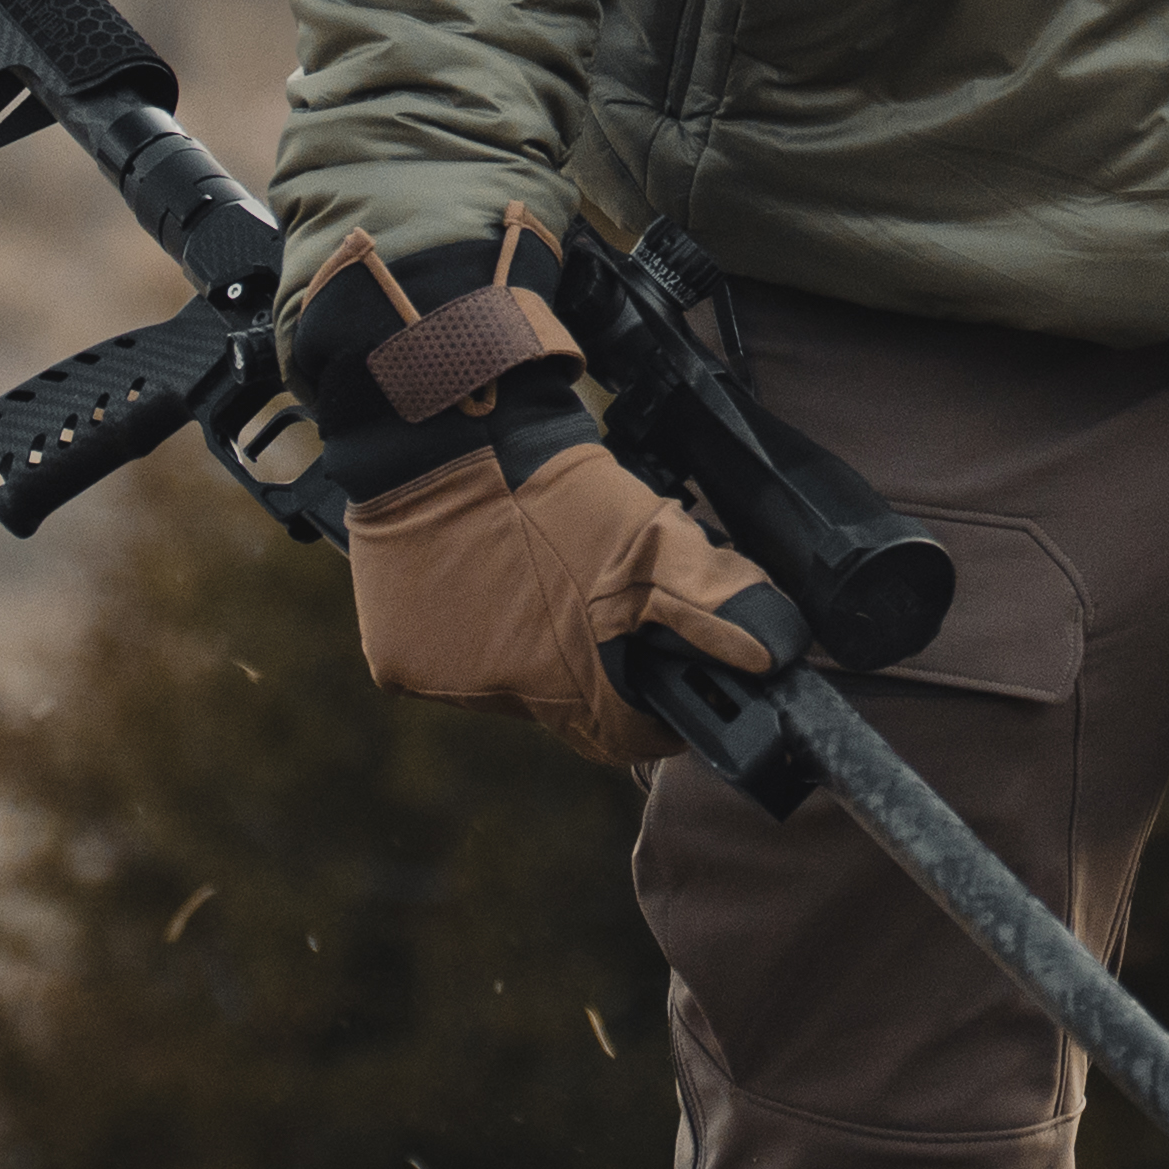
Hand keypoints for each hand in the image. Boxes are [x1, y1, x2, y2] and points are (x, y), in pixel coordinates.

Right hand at [342, 439, 779, 773]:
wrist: (441, 436)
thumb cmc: (551, 486)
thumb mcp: (650, 536)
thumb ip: (715, 600)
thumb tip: (771, 654)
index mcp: (569, 686)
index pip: (631, 733)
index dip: (657, 704)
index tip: (666, 669)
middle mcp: (502, 701)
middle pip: (568, 706)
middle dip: (591, 665)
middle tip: (593, 600)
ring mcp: (445, 685)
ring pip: (508, 682)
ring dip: (529, 644)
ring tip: (535, 576)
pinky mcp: (396, 662)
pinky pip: (452, 662)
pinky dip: (473, 629)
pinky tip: (486, 577)